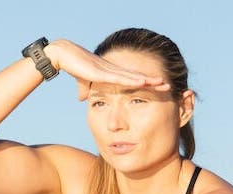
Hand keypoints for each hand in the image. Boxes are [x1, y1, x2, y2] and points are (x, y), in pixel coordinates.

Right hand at [44, 39, 170, 100]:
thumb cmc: (73, 66)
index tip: (157, 88)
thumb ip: (85, 89)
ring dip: (148, 80)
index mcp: (111, 74)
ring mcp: (110, 70)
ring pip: (133, 76)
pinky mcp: (103, 72)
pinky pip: (121, 78)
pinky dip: (133, 80)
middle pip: (137, 77)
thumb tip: (83, 98)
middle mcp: (114, 70)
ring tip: (162, 83)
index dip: (146, 84)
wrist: (63, 55)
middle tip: (168, 85)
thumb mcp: (82, 82)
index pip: (132, 80)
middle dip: (153, 81)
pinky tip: (145, 81)